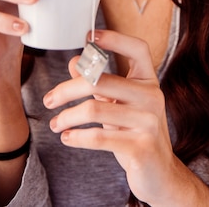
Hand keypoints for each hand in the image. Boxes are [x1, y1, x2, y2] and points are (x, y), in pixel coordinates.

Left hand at [43, 30, 193, 205]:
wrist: (159, 173)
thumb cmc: (136, 133)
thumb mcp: (118, 105)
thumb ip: (99, 83)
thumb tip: (75, 61)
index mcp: (149, 81)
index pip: (138, 49)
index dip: (116, 38)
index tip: (89, 36)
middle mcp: (152, 97)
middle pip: (101, 80)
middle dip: (68, 89)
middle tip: (49, 99)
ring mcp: (148, 122)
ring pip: (94, 110)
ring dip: (67, 117)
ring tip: (55, 124)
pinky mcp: (141, 147)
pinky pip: (99, 138)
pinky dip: (77, 137)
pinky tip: (67, 138)